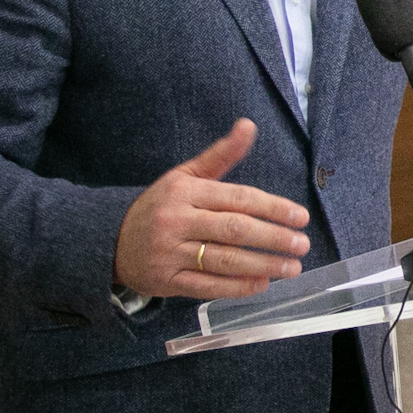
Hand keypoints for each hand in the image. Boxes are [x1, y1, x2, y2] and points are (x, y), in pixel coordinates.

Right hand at [114, 119, 312, 299]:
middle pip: (234, 230)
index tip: (300, 217)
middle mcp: (177, 221)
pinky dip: (237, 287)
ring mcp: (170, 253)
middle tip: (302, 244)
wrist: (111, 239)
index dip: (272, 208)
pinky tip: (262, 283)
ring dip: (263, 265)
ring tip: (292, 267)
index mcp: (185, 191)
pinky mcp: (166, 281)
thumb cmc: (161, 205)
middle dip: (273, 238)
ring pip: (224, 260)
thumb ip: (221, 154)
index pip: (237, 198)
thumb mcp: (185, 175)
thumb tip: (248, 125)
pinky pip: (207, 286)